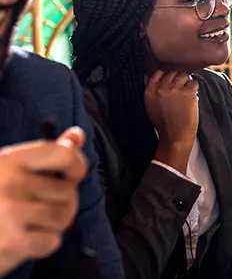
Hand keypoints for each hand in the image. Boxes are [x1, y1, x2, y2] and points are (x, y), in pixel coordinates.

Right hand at [0, 127, 86, 275]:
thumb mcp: (6, 170)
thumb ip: (43, 155)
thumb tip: (77, 135)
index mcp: (9, 161)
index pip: (63, 154)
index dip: (76, 165)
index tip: (71, 175)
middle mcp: (11, 183)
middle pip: (67, 190)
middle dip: (61, 202)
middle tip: (40, 207)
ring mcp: (11, 213)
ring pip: (63, 217)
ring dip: (54, 224)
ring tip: (32, 224)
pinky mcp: (12, 242)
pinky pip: (52, 242)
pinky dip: (42, 245)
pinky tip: (24, 240)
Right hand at [145, 71, 198, 172]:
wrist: (174, 136)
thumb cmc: (163, 122)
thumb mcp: (150, 105)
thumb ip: (151, 90)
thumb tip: (149, 75)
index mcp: (149, 91)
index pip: (158, 73)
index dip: (166, 77)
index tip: (170, 84)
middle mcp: (161, 88)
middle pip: (173, 73)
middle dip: (178, 80)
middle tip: (180, 92)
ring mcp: (175, 89)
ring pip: (184, 75)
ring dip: (187, 83)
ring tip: (185, 95)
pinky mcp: (188, 93)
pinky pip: (194, 82)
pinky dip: (195, 89)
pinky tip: (191, 98)